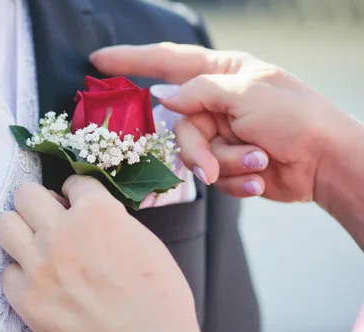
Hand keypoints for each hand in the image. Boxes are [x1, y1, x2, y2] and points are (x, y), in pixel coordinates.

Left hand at [0, 176, 214, 331]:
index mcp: (96, 211)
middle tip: (50, 219)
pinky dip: (21, 276)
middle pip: (26, 194)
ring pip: (4, 224)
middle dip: (39, 203)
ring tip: (34, 245)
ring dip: (20, 231)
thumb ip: (110, 220)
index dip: (77, 193)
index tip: (76, 203)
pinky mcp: (25, 297)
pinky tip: (38, 283)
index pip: (73, 181)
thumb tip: (89, 216)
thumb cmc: (157, 296)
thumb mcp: (143, 240)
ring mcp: (39, 264)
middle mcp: (61, 231)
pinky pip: (7, 272)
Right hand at [90, 43, 353, 202]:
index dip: (130, 61)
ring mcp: (222, 132)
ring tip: (257, 163)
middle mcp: (217, 101)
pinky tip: (260, 177)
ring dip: (224, 164)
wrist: (326, 163)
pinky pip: (212, 173)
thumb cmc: (295, 117)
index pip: (166, 61)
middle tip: (209, 167)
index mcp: (221, 73)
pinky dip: (235, 178)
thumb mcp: (245, 94)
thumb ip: (198, 93)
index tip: (98, 60)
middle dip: (195, 150)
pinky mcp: (228, 161)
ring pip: (193, 154)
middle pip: (177, 125)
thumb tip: (161, 96)